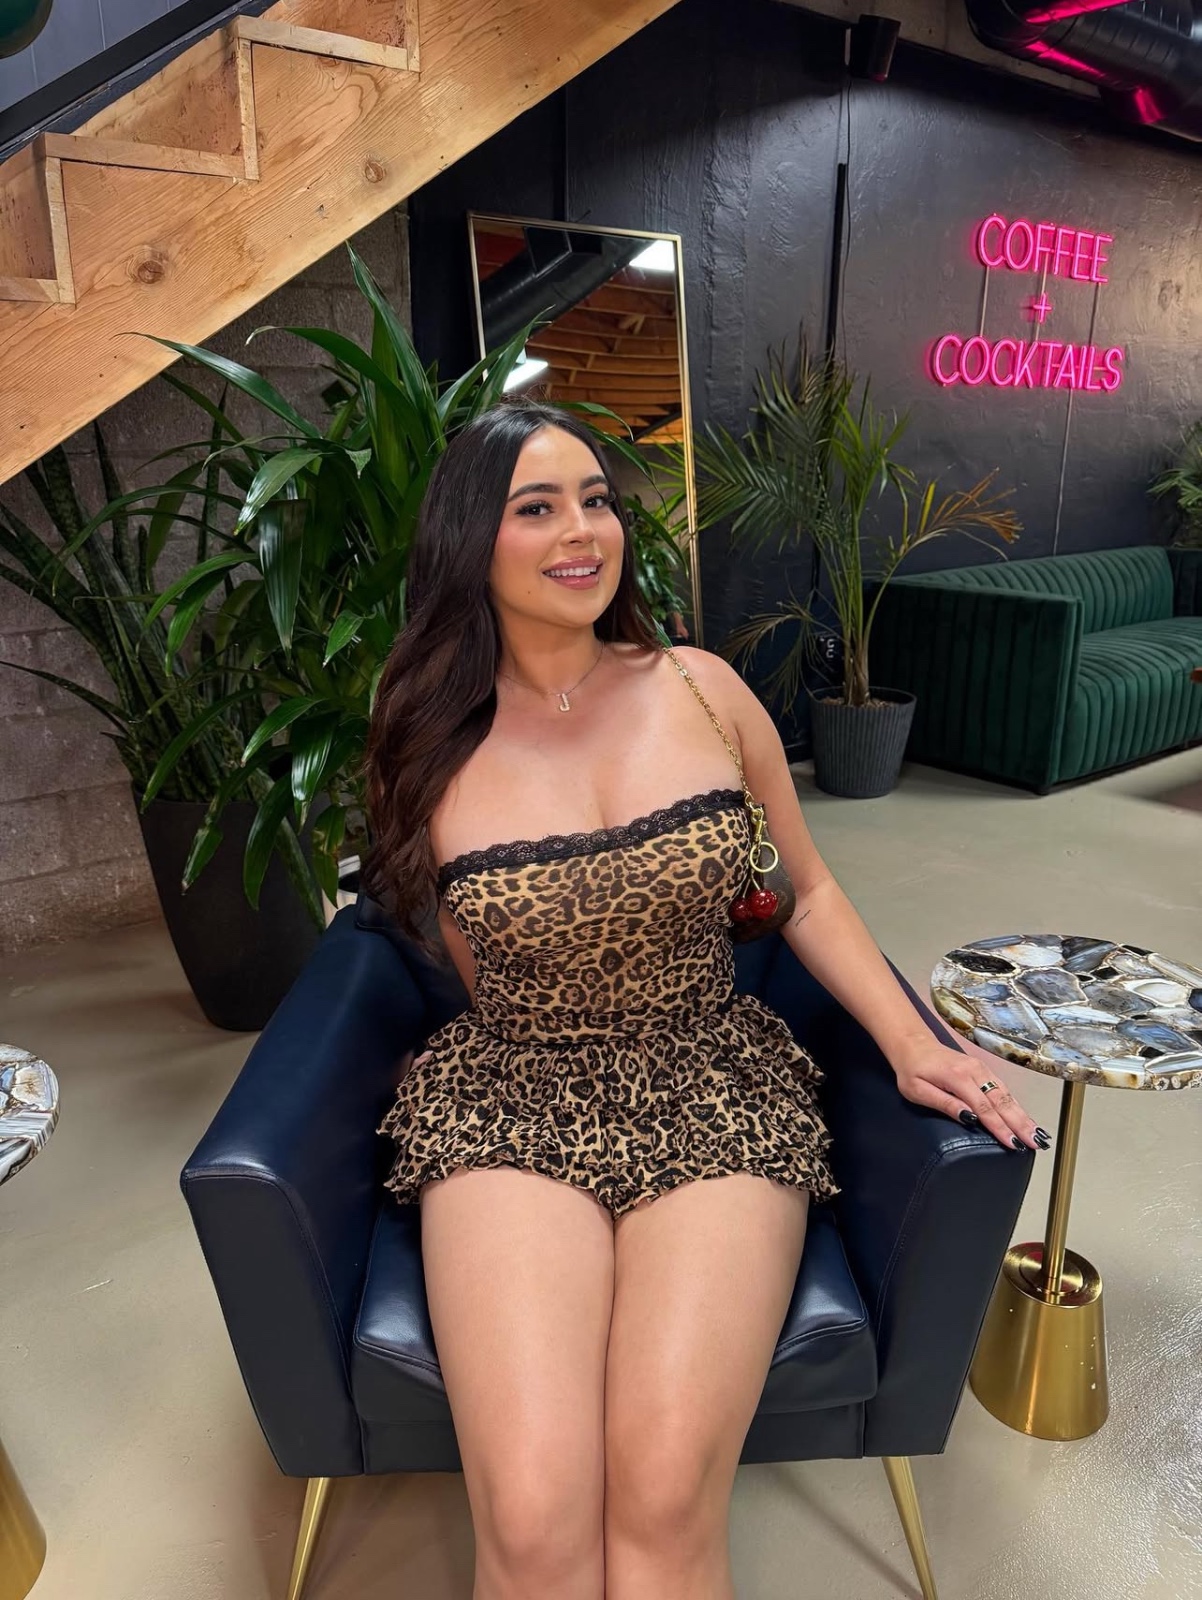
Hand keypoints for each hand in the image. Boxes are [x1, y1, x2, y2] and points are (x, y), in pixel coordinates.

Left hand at [891, 1039, 1048, 1151]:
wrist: (913, 1045)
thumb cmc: (912, 1070)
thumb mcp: (917, 1090)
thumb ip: (944, 1103)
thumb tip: (968, 1118)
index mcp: (957, 1077)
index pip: (984, 1108)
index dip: (1000, 1128)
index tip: (1013, 1144)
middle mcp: (974, 1071)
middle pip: (1002, 1102)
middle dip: (1020, 1124)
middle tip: (1036, 1144)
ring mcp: (981, 1069)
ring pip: (1007, 1096)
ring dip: (1023, 1116)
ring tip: (1037, 1135)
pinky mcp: (983, 1070)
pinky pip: (1004, 1090)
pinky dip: (1017, 1106)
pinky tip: (1026, 1119)